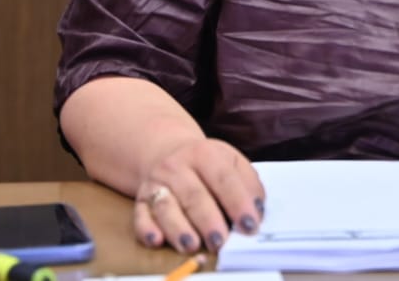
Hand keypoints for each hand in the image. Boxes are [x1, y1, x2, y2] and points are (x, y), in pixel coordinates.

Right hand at [132, 137, 265, 254]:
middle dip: (208, 220)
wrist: (169, 152)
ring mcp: (156, 183)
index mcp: (204, 153)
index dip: (238, 203)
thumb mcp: (232, 162)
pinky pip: (140, 216)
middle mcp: (177, 166)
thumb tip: (258, 210)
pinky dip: (147, 229)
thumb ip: (249, 183)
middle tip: (220, 241)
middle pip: (194, 195)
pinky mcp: (141, 200)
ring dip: (178, 228)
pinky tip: (157, 240)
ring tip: (192, 245)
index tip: (250, 225)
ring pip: (166, 206)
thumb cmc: (208, 165)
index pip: (223, 179)